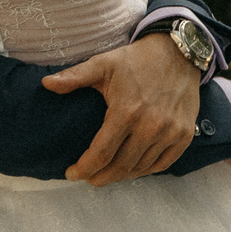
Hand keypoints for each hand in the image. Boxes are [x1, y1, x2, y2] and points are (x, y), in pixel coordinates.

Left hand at [40, 33, 202, 186]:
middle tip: (88, 178)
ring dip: (121, 175)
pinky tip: (132, 168)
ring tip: (107, 173)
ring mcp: (170, 132)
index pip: (101, 153)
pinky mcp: (184, 135)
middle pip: (121, 167)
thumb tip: (46, 84)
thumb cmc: (136, 59)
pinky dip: (146, 170)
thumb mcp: (103, 64)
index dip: (84, 168)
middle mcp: (150, 126)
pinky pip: (163, 164)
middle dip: (100, 177)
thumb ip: (75, 77)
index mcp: (126, 111)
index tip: (72, 173)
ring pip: (141, 168)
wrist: (178, 53)